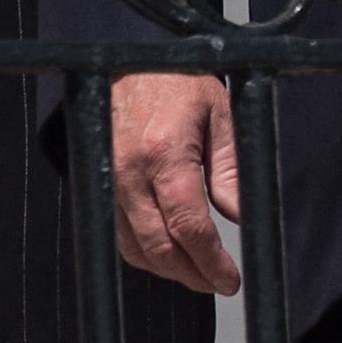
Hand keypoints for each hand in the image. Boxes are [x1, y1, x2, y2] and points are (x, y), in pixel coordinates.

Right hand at [113, 71, 243, 293]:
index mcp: (165, 152)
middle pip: (159, 246)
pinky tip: (170, 255)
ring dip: (169, 270)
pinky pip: (119, 235)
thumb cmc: (178, 82)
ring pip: (136, 248)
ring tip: (199, 273)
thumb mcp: (221, 115)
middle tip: (219, 283)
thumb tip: (241, 217)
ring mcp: (109, 180)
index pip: (188, 225)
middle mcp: (130, 171)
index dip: (211, 261)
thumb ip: (231, 170)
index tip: (230, 279)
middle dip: (192, 275)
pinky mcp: (99, 184)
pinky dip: (145, 254)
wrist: (128, 59)